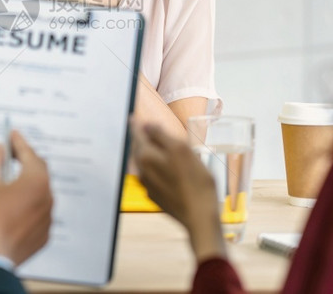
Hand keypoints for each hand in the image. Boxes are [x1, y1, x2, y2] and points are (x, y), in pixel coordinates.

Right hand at [0, 130, 52, 266]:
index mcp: (36, 182)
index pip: (29, 154)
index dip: (18, 143)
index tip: (12, 134)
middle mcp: (47, 199)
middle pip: (37, 173)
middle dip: (23, 163)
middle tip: (10, 155)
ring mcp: (46, 221)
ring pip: (36, 195)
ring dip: (23, 187)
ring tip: (6, 183)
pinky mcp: (40, 238)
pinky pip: (34, 215)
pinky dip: (24, 208)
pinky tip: (9, 209)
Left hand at [131, 118, 226, 261]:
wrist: (200, 216)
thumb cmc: (195, 181)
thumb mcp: (181, 149)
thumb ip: (160, 135)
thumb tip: (145, 125)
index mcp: (146, 156)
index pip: (137, 134)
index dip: (136, 124)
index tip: (132, 117)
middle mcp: (142, 171)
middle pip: (140, 148)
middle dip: (144, 139)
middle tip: (149, 131)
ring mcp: (148, 186)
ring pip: (147, 163)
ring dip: (152, 155)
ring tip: (163, 150)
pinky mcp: (156, 197)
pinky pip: (154, 177)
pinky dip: (158, 170)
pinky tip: (171, 172)